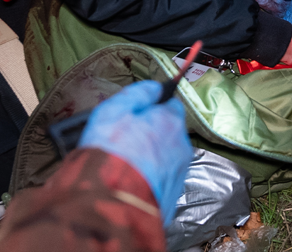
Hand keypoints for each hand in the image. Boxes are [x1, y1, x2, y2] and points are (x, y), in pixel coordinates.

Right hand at [78, 81, 191, 222]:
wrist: (111, 204)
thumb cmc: (110, 155)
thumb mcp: (114, 111)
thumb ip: (138, 94)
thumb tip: (155, 87)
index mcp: (170, 121)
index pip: (171, 104)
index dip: (153, 107)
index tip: (138, 114)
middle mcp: (180, 145)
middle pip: (170, 130)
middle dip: (153, 131)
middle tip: (127, 139)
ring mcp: (179, 172)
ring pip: (167, 155)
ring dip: (153, 154)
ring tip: (127, 162)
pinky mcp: (172, 193)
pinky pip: (163, 177)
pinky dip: (152, 175)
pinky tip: (132, 178)